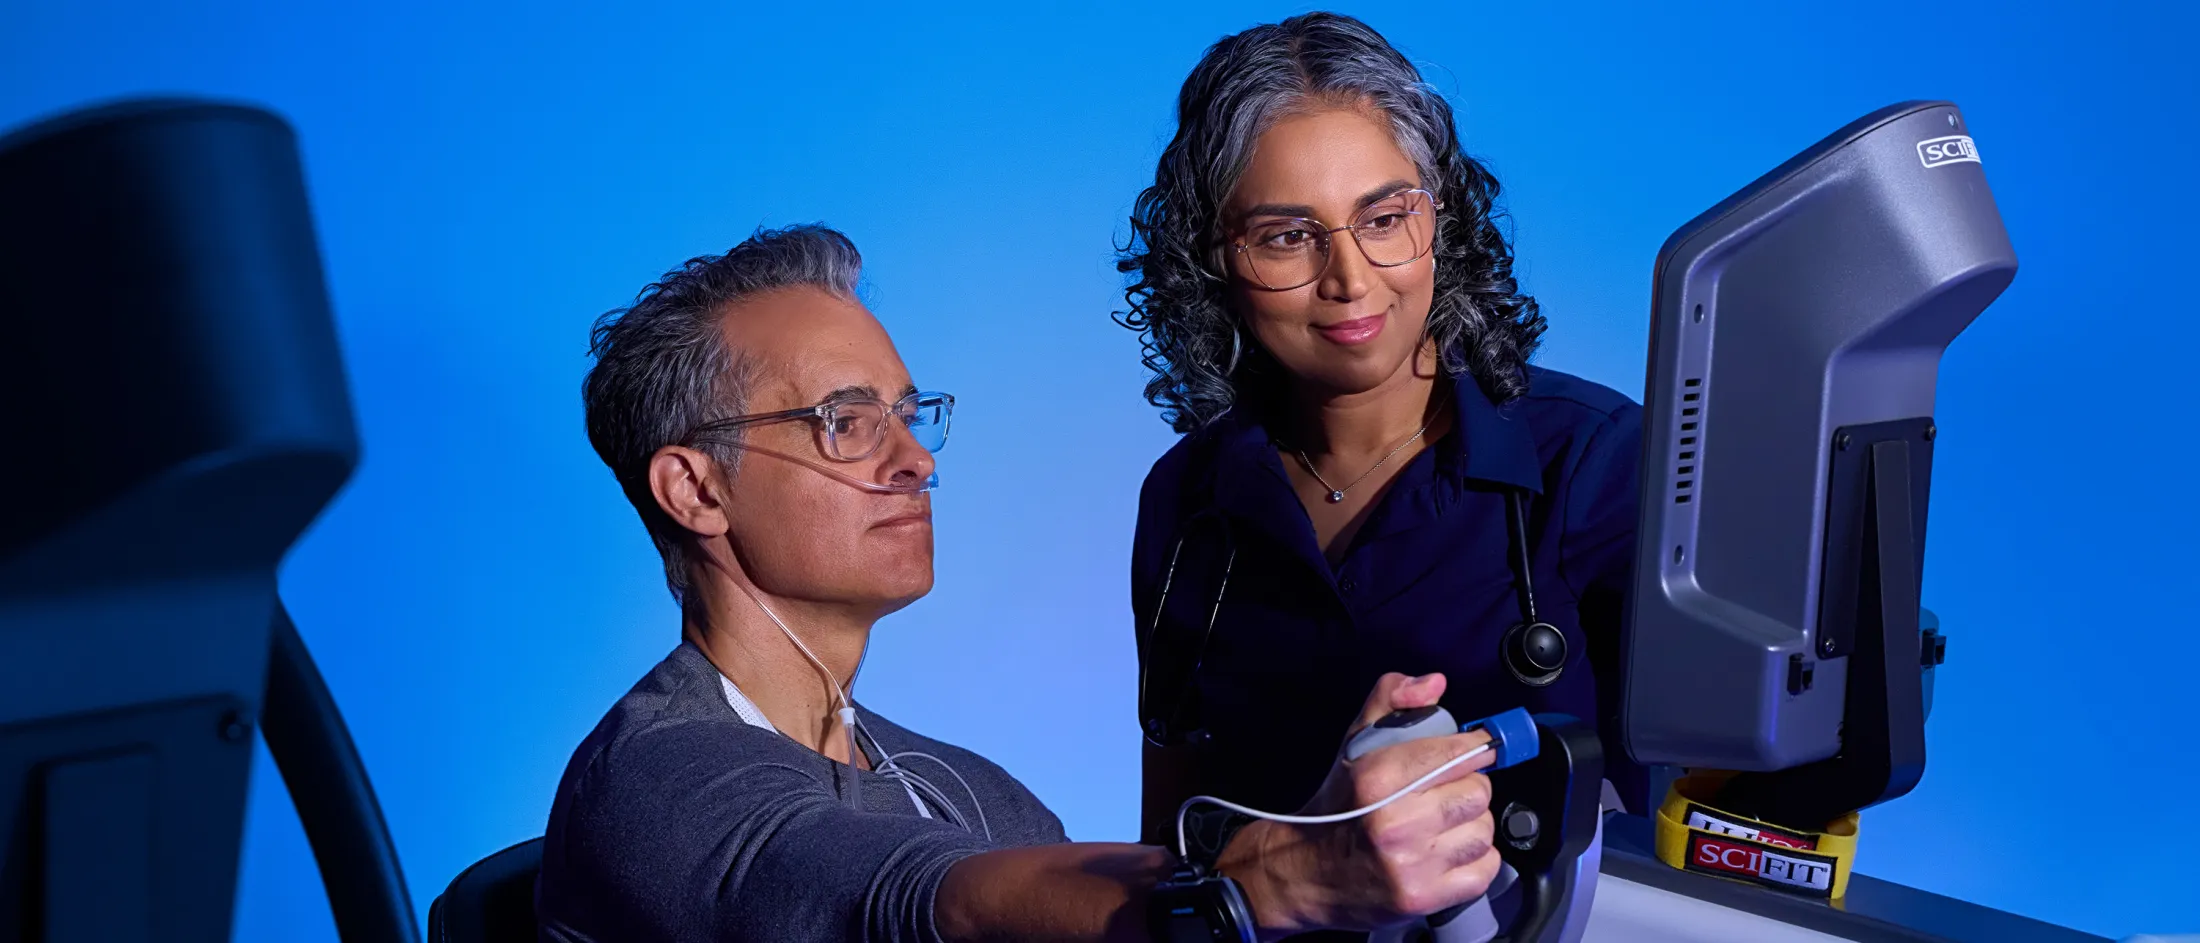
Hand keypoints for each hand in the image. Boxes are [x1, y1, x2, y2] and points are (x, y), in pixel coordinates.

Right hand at [1218, 672, 1500, 938]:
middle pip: (1478, 791)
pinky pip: (1485, 869)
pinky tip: (1445, 853)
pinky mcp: (1425, 897)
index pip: (1459, 752)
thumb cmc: (1337, 806)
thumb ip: (1391, 699)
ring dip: (1469, 826)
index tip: (1475, 751)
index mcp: (1377, 777)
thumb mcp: (1355, 741)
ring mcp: (1411, 864)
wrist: (1303, 872)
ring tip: (1441, 826)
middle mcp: (1395, 822)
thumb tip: (1434, 685)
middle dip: (1465, 788)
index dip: (1474, 749)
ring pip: (1484, 830)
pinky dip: (1473, 861)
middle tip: (1443, 794)